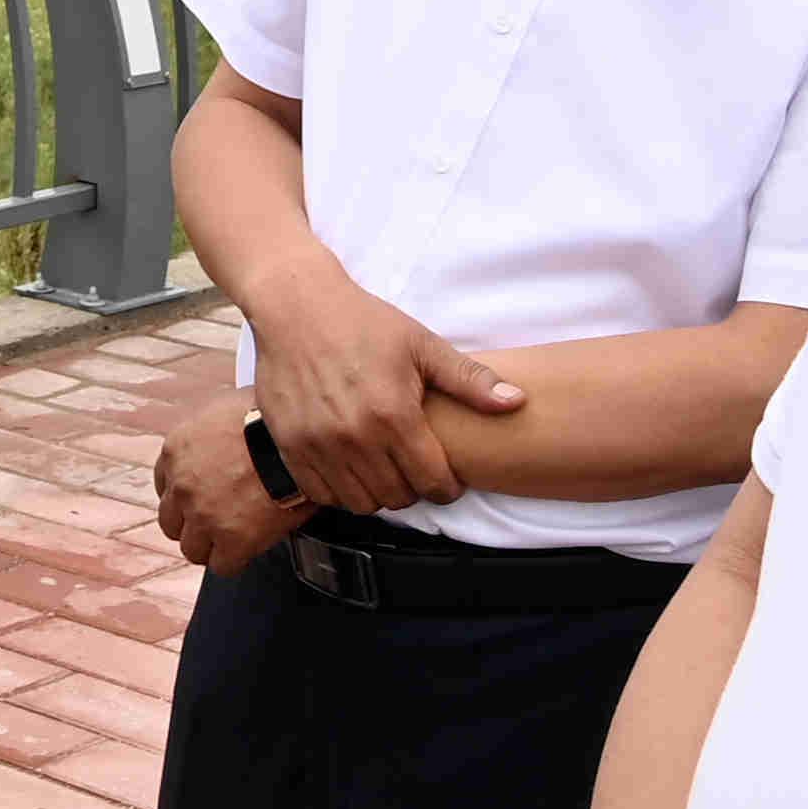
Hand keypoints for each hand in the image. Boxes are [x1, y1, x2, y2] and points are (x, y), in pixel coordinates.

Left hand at [155, 398, 310, 571]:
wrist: (293, 441)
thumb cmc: (269, 417)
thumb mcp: (224, 408)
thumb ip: (212, 431)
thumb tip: (224, 439)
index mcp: (176, 451)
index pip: (164, 484)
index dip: (183, 494)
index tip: (198, 497)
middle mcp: (182, 486)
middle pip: (171, 521)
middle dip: (191, 524)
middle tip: (214, 521)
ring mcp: (203, 516)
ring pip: (192, 548)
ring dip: (210, 545)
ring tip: (231, 540)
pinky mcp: (232, 541)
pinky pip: (222, 566)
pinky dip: (234, 561)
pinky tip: (247, 550)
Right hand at [248, 267, 519, 511]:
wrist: (296, 306)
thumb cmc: (363, 322)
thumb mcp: (422, 345)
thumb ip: (470, 380)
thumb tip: (517, 401)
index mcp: (393, 415)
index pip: (433, 483)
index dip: (447, 487)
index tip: (447, 477)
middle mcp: (355, 437)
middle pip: (398, 498)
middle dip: (414, 489)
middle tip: (414, 468)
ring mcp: (318, 445)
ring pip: (361, 502)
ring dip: (377, 493)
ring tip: (384, 469)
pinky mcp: (290, 446)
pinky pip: (322, 494)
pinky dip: (339, 489)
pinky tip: (350, 466)